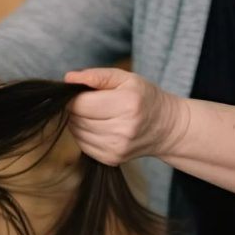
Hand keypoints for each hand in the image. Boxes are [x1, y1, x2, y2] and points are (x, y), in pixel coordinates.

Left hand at [64, 67, 189, 165]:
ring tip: (96, 114)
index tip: (82, 93)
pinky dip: (85, 135)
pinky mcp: (112, 159)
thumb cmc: (143, 98)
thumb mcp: (125, 78)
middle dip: (77, 109)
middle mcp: (123, 129)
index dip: (75, 97)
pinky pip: (83, 145)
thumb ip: (96, 76)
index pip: (81, 104)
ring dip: (79, 122)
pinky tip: (99, 127)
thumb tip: (68, 78)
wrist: (166, 128)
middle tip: (90, 103)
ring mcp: (117, 147)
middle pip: (77, 119)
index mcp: (127, 104)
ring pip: (77, 133)